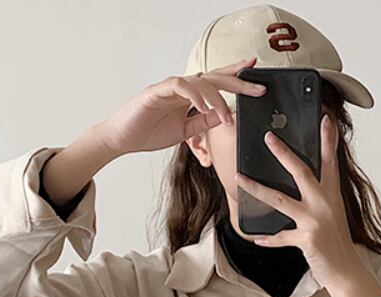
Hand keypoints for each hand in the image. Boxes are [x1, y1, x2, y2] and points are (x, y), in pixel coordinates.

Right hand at [94, 58, 265, 156]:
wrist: (122, 139)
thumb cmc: (149, 133)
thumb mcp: (184, 132)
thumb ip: (203, 123)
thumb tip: (224, 117)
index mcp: (189, 96)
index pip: (216, 82)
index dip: (236, 76)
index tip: (256, 74)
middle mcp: (182, 88)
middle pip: (214, 77)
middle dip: (238, 81)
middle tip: (258, 88)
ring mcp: (169, 87)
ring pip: (200, 81)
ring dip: (217, 98)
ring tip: (225, 115)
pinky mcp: (156, 91)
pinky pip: (181, 86)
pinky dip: (195, 95)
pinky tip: (204, 106)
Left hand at [234, 114, 367, 289]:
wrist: (345, 270)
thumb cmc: (336, 241)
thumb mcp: (333, 213)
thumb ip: (320, 196)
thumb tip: (303, 183)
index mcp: (332, 194)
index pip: (329, 161)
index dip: (328, 140)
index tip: (324, 120)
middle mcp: (324, 203)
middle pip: (301, 171)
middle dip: (283, 153)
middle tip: (268, 138)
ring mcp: (314, 220)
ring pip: (280, 199)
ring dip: (257, 188)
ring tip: (240, 178)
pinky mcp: (306, 239)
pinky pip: (281, 237)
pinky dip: (269, 239)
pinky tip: (257, 237)